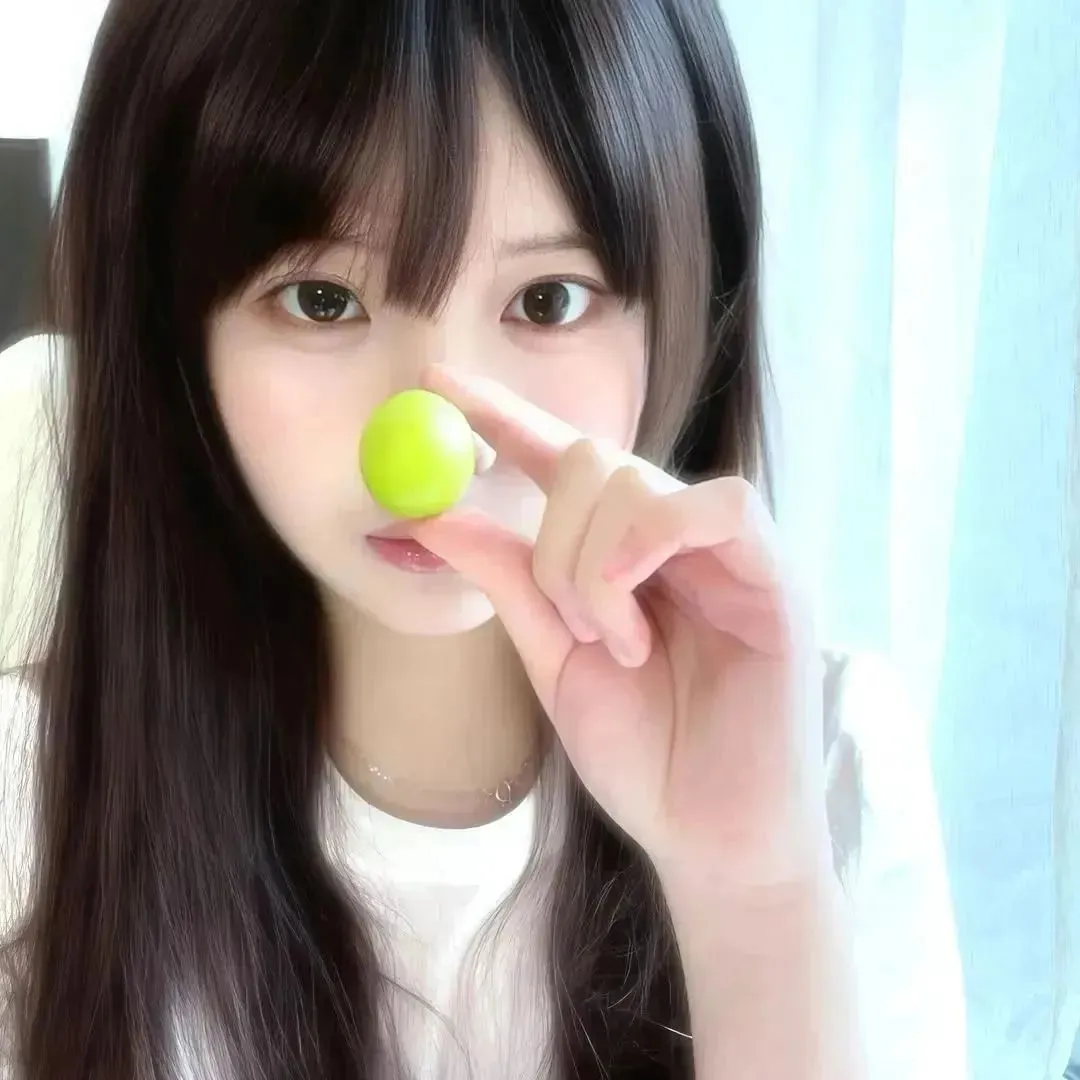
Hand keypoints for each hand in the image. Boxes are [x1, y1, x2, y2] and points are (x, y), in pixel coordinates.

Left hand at [413, 367, 831, 895]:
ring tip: (614, 644)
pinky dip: (649, 551)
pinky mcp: (775, 573)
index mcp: (622, 549)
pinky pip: (715, 505)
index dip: (502, 416)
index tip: (434, 385)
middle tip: (570, 622)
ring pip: (638, 481)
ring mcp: (728, 549)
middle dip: (555, 540)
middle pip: (594, 458)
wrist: (706, 833)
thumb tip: (433, 514)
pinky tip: (635, 622)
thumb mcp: (552, 658)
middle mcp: (674, 535)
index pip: (561, 457)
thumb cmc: (640, 752)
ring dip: (593, 567)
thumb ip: (507, 580)